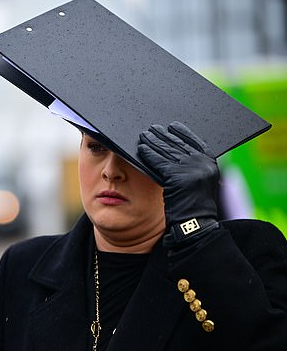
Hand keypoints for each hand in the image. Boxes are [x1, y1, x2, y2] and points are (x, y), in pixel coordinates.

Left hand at [137, 121, 218, 243]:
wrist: (194, 225)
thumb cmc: (192, 204)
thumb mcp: (198, 181)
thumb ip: (192, 166)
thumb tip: (175, 146)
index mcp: (211, 162)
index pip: (194, 141)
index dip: (182, 133)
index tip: (171, 125)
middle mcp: (203, 164)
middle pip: (178, 145)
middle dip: (163, 136)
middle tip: (151, 128)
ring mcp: (191, 170)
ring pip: (167, 151)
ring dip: (153, 142)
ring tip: (143, 135)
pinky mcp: (176, 177)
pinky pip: (159, 161)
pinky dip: (148, 154)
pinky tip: (141, 149)